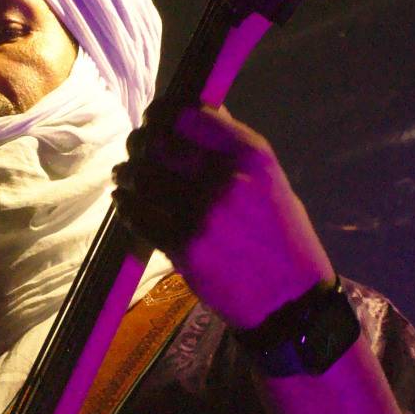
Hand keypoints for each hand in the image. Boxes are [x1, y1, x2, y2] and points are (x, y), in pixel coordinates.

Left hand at [113, 102, 333, 329]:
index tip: (155, 119)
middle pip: (158, 143)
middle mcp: (226, 178)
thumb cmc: (281, 237)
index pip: (190, 116)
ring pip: (141, 177)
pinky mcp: (183, 247)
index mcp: (252, 155)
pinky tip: (126, 202)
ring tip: (125, 176)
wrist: (289, 300)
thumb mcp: (270, 182)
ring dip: (127, 174)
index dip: (164, 115)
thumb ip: (232, 149)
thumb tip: (195, 113)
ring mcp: (202, 214)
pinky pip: (137, 215)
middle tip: (137, 150)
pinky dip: (126, 206)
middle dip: (140, 143)